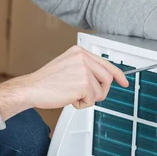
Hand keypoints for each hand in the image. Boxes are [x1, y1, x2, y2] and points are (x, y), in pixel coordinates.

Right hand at [0, 45, 128, 120]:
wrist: (32, 88)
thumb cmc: (46, 81)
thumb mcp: (66, 66)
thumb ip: (84, 68)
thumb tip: (101, 79)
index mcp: (78, 51)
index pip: (105, 63)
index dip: (117, 74)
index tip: (124, 81)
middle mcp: (82, 57)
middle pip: (107, 77)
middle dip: (100, 91)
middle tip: (86, 95)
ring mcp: (84, 69)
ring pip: (101, 91)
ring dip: (88, 98)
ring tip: (72, 95)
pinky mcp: (83, 83)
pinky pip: (93, 99)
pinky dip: (82, 104)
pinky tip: (69, 99)